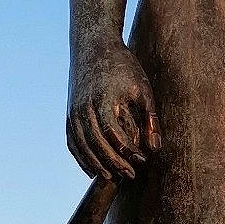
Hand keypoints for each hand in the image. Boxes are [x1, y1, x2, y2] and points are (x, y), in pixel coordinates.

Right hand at [67, 41, 159, 181]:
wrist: (94, 45)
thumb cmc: (123, 66)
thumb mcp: (142, 88)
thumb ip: (150, 119)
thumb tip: (156, 148)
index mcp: (103, 101)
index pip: (114, 135)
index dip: (128, 152)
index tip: (142, 161)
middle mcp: (84, 109)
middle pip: (97, 145)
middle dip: (114, 164)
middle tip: (130, 176)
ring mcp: (74, 112)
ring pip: (82, 146)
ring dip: (96, 165)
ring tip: (112, 178)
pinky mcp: (69, 113)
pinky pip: (72, 142)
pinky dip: (81, 158)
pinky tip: (92, 170)